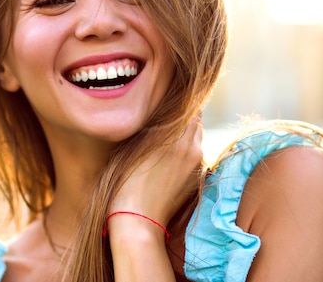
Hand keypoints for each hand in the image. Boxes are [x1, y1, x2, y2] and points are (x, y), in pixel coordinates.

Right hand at [107, 115, 202, 280]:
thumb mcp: (135, 145)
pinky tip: (168, 160)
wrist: (138, 220)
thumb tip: (162, 109)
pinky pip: (195, 155)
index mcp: (176, 134)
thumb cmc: (126, 181)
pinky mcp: (196, 179)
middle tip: (165, 118)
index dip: (179, 103)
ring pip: (197, 138)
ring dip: (186, 134)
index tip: (167, 101)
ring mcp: (196, 164)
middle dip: (184, 117)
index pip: (190, 106)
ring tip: (165, 140)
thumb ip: (153, 125)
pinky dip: (185, 152)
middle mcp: (192, 146)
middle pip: (196, 120)